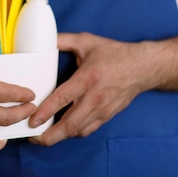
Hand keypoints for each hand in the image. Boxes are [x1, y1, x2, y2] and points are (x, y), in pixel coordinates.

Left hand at [28, 32, 150, 145]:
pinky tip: (63, 131)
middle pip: (70, 123)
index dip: (46, 111)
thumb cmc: (115, 54)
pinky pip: (88, 129)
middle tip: (33, 138)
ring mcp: (103, 109)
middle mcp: (95, 97)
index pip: (63, 98)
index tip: (33, 120)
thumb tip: (43, 39)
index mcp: (87, 78)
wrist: (144, 67)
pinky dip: (74, 133)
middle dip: (50, 135)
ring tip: (43, 137)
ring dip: (60, 136)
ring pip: (78, 130)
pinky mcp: (108, 115)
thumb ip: (63, 40)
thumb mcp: (86, 41)